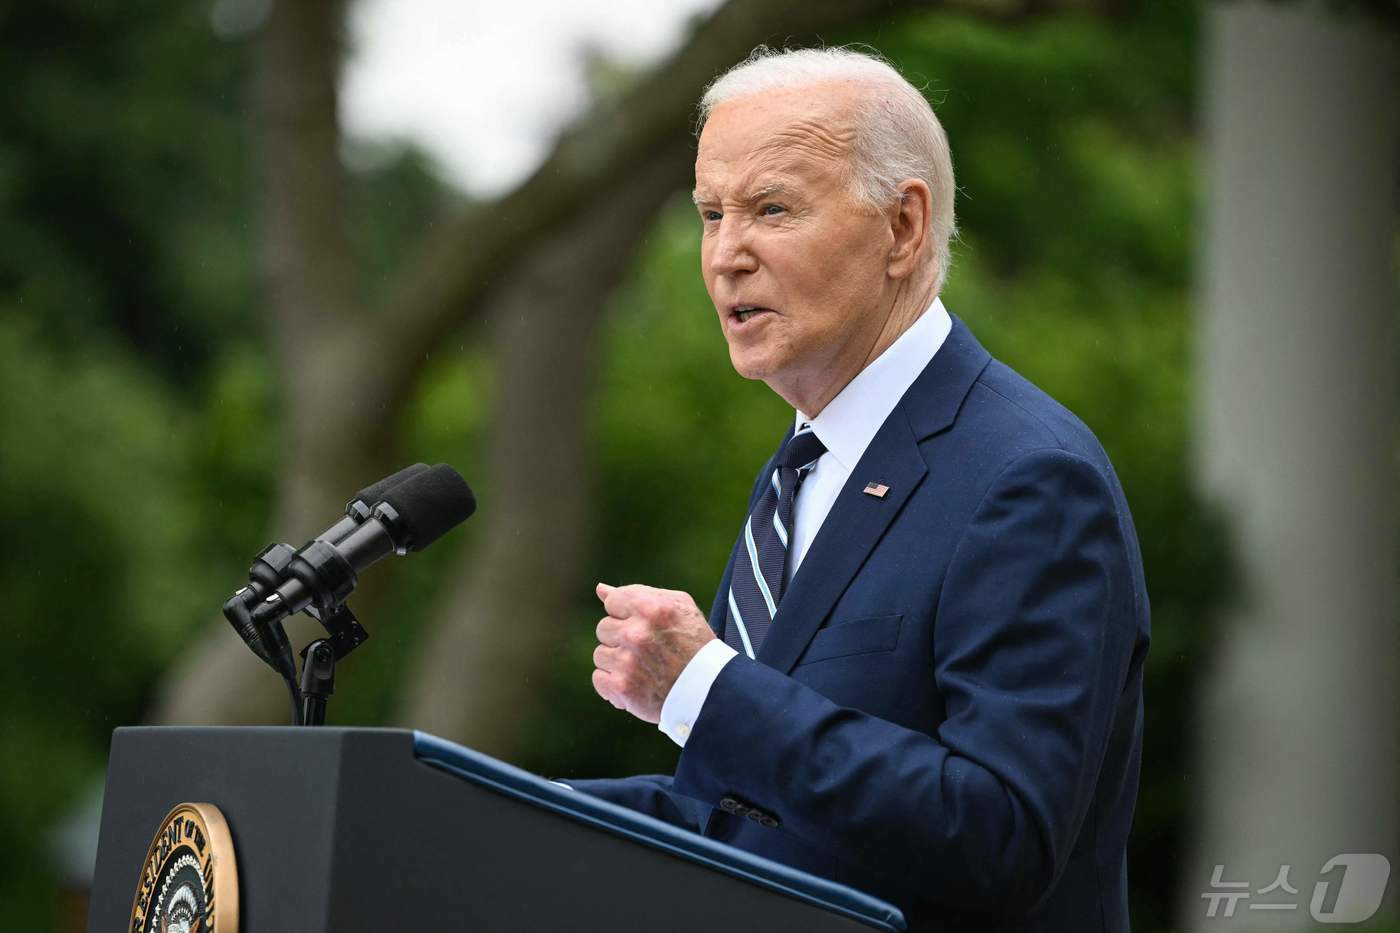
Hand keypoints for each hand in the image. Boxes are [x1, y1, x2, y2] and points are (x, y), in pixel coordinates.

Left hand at [592, 582, 715, 723]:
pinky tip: (634, 684)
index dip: (626, 614)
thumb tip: (601, 590)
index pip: (612, 601)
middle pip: (604, 628)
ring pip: (600, 654)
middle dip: (621, 638)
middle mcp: (636, 633)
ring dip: (617, 662)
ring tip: (642, 669)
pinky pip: (599, 679)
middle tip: (646, 650)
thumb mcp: (679, 607)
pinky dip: (613, 684)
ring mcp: (627, 661)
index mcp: (650, 608)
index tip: (642, 627)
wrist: (711, 690)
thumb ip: (639, 593)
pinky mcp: (622, 687)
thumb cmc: (695, 643)